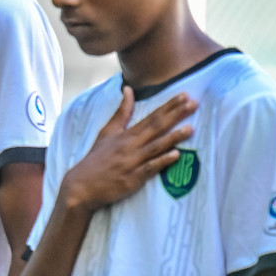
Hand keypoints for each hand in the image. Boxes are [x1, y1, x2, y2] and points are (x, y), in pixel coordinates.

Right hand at [61, 89, 196, 212]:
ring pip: (155, 147)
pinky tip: (176, 155)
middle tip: (193, 104)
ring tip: (190, 129)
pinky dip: (162, 161)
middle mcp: (130, 146)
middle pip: (156, 128)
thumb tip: (128, 89)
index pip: (151, 117)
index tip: (184, 96)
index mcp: (125, 135)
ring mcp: (132, 162)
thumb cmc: (96, 158)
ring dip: (173, 138)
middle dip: (175, 115)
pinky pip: (150, 168)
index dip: (168, 106)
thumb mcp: (107, 132)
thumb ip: (122, 112)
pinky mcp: (133, 179)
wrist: (82, 186)